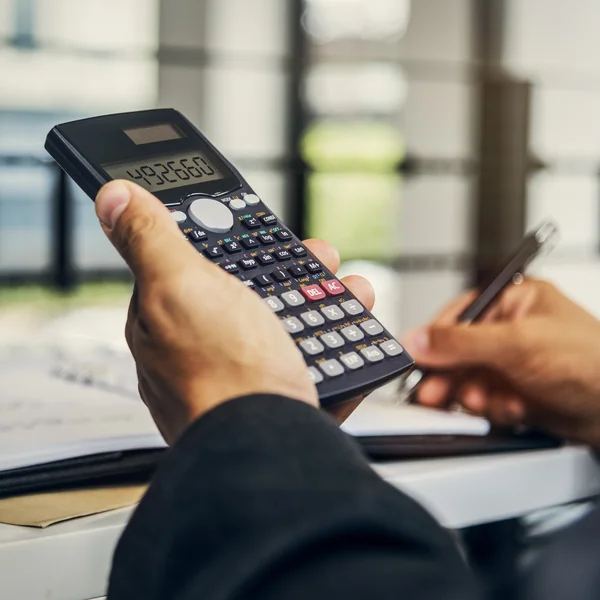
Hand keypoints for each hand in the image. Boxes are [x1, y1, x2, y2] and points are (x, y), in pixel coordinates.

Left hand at [95, 180, 374, 442]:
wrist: (269, 447)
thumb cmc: (221, 371)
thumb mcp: (178, 287)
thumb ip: (148, 239)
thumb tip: (113, 197)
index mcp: (167, 320)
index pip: (196, 266)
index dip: (231, 240)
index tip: (263, 228)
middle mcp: (201, 350)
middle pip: (248, 294)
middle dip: (291, 269)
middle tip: (320, 256)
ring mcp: (242, 376)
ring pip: (286, 326)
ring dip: (325, 302)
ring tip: (352, 289)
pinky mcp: (279, 400)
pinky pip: (311, 361)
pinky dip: (334, 344)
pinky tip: (353, 334)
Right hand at [402, 279, 599, 446]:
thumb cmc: (590, 362)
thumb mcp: (516, 344)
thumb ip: (461, 342)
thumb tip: (418, 339)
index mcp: (513, 302)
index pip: (459, 315)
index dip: (435, 338)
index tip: (417, 357)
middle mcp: (510, 331)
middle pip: (459, 352)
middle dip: (450, 375)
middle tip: (434, 394)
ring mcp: (512, 363)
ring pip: (468, 379)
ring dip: (473, 394)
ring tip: (484, 401)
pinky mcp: (515, 391)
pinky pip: (485, 400)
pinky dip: (493, 407)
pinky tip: (512, 408)